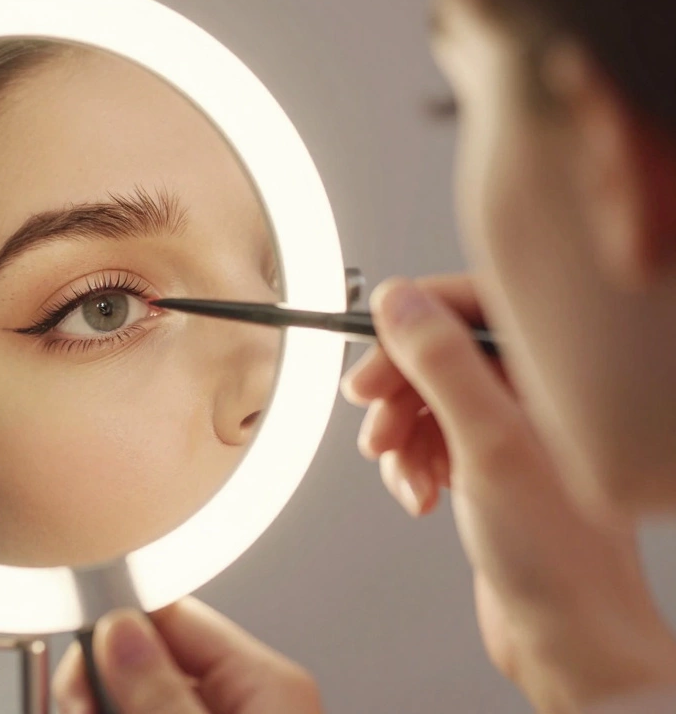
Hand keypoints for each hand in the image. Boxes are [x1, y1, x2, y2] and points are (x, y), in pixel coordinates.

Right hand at [52, 598, 322, 713]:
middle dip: (101, 680)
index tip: (75, 642)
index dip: (115, 622)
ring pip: (134, 694)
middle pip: (145, 658)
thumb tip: (119, 630)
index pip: (173, 614)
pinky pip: (142, 712)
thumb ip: (159, 691)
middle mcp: (249, 700)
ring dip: (100, 706)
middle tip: (80, 707)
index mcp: (268, 684)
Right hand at [345, 274, 675, 710]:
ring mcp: (515, 433)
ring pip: (431, 401)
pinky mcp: (494, 469)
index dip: (415, 321)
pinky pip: (434, 443)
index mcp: (554, 376)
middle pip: (443, 354)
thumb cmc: (559, 557)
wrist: (568, 639)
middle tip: (371, 415)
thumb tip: (399, 300)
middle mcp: (537, 396)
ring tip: (401, 469)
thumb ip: (442, 363)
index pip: (475, 304)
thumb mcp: (488, 442)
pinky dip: (413, 465)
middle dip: (398, 388)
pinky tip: (419, 494)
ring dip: (401, 434)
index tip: (372, 349)